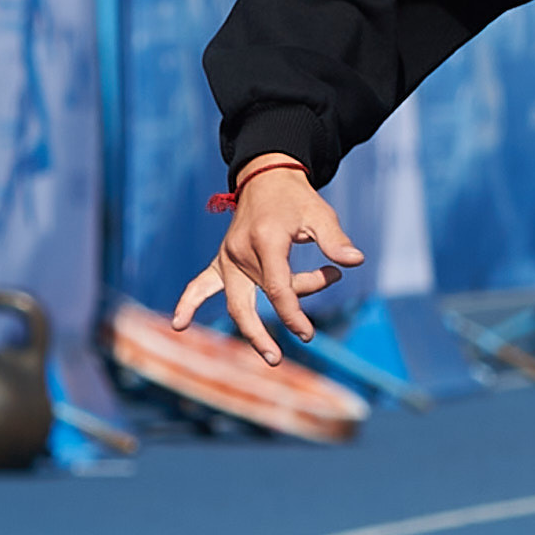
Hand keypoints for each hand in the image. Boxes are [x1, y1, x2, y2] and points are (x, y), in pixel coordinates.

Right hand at [172, 160, 365, 364]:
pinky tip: (178, 324)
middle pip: (246, 303)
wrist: (266, 179)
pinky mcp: (222, 261)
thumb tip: (355, 261)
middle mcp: (240, 252)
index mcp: (265, 241)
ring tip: (272, 355)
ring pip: (237, 300)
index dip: (293, 314)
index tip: (307, 334)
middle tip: (290, 350)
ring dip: (251, 328)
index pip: (277, 288)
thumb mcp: (321, 214)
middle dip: (264, 334)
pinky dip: (189, 303)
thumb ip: (335, 240)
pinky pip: (200, 285)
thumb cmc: (297, 199)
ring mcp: (227, 258)